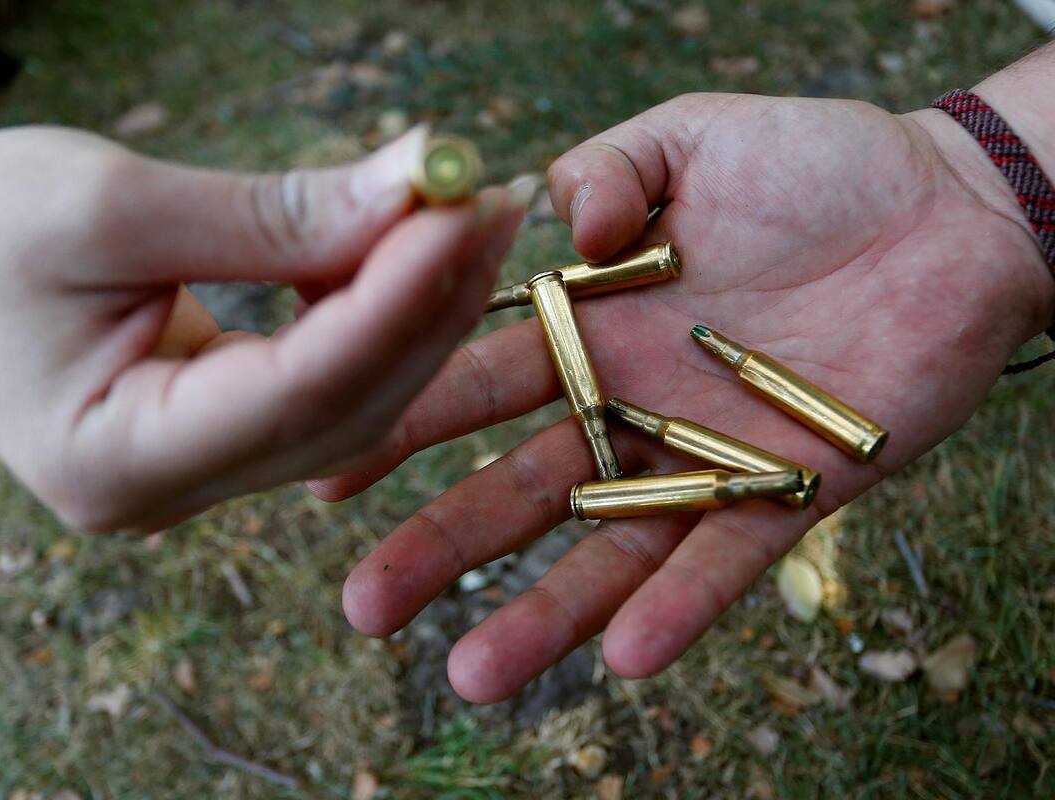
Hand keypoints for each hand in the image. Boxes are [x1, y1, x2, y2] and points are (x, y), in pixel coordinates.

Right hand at [0, 124, 526, 530]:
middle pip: (342, 407)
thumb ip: (272, 215)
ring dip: (414, 306)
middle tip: (486, 199)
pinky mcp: (218, 435)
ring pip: (349, 401)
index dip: (393, 300)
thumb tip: (418, 191)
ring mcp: (197, 473)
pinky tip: (405, 249)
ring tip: (461, 211)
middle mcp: (167, 492)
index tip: (460, 209)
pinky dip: (372, 314)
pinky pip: (324, 384)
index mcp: (114, 460)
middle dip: (426, 301)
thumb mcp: (111, 204)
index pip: (295, 390)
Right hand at [312, 93, 1053, 701]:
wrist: (952, 210)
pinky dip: (678, 606)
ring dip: (545, 612)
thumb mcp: (687, 137)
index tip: (330, 468)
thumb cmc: (816, 163)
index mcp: (595, 327)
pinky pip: (729, 557)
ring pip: (611, 548)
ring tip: (471, 674)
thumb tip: (555, 230)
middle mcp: (634, 403)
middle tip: (365, 605)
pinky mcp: (796, 490)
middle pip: (524, 487)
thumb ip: (605, 171)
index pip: (480, 382)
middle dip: (444, 545)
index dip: (404, 424)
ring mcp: (709, 455)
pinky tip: (624, 656)